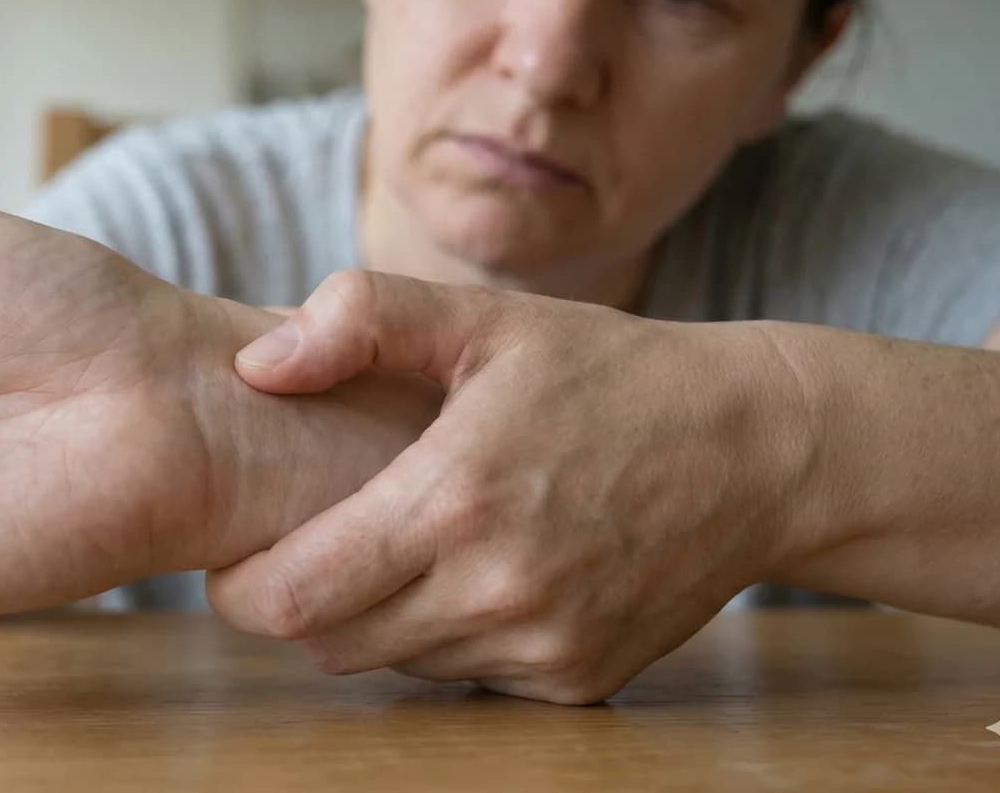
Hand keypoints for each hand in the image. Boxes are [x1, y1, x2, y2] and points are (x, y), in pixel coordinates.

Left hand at [208, 271, 822, 702]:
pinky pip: (468, 678)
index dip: (241, 588)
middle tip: (320, 545)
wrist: (760, 447)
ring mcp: (542, 645)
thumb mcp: (484, 318)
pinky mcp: (579, 680)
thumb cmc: (609, 373)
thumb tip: (254, 364)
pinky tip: (486, 572)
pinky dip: (454, 637)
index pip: (291, 598)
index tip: (239, 560)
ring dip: (379, 620)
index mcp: (453, 500)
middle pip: (329, 644)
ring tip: (411, 545)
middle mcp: (495, 590)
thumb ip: (359, 318)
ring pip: (396, 663)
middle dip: (302, 604)